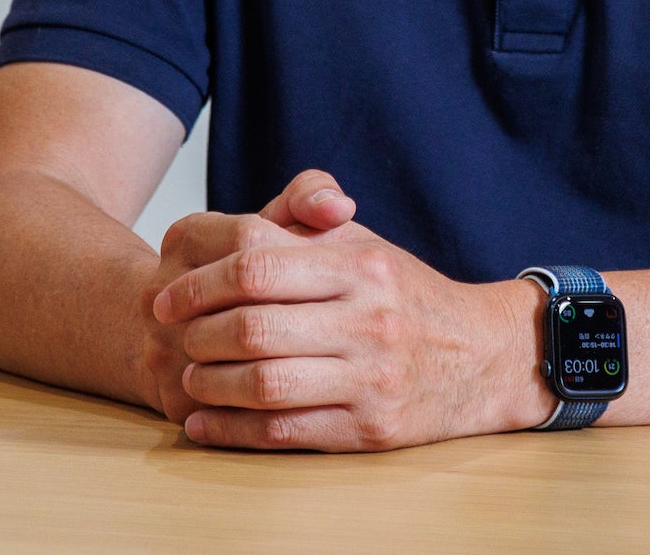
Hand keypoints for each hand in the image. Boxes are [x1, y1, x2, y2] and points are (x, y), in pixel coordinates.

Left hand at [154, 169, 555, 450]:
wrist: (483, 356)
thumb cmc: (404, 296)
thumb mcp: (365, 242)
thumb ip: (304, 216)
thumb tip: (230, 220)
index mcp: (359, 265)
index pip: (257, 262)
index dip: (200, 280)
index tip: (166, 294)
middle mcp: (367, 319)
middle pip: (253, 326)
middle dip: (197, 334)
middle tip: (173, 337)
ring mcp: (370, 378)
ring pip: (264, 384)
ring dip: (210, 385)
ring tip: (189, 377)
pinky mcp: (370, 429)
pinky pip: (285, 432)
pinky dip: (232, 431)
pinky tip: (204, 424)